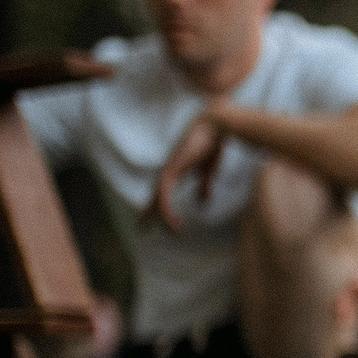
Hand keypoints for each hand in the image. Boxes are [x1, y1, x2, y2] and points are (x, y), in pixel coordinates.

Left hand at [147, 103, 229, 230]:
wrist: (215, 126)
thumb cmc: (212, 144)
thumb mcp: (209, 171)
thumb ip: (203, 186)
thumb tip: (201, 203)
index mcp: (176, 171)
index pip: (161, 193)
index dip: (157, 207)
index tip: (151, 220)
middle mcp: (168, 171)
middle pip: (154, 197)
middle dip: (149, 214)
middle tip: (142, 229)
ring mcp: (168, 170)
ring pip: (157, 199)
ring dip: (161, 216)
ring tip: (171, 231)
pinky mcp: (172, 170)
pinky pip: (164, 195)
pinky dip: (167, 210)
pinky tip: (172, 221)